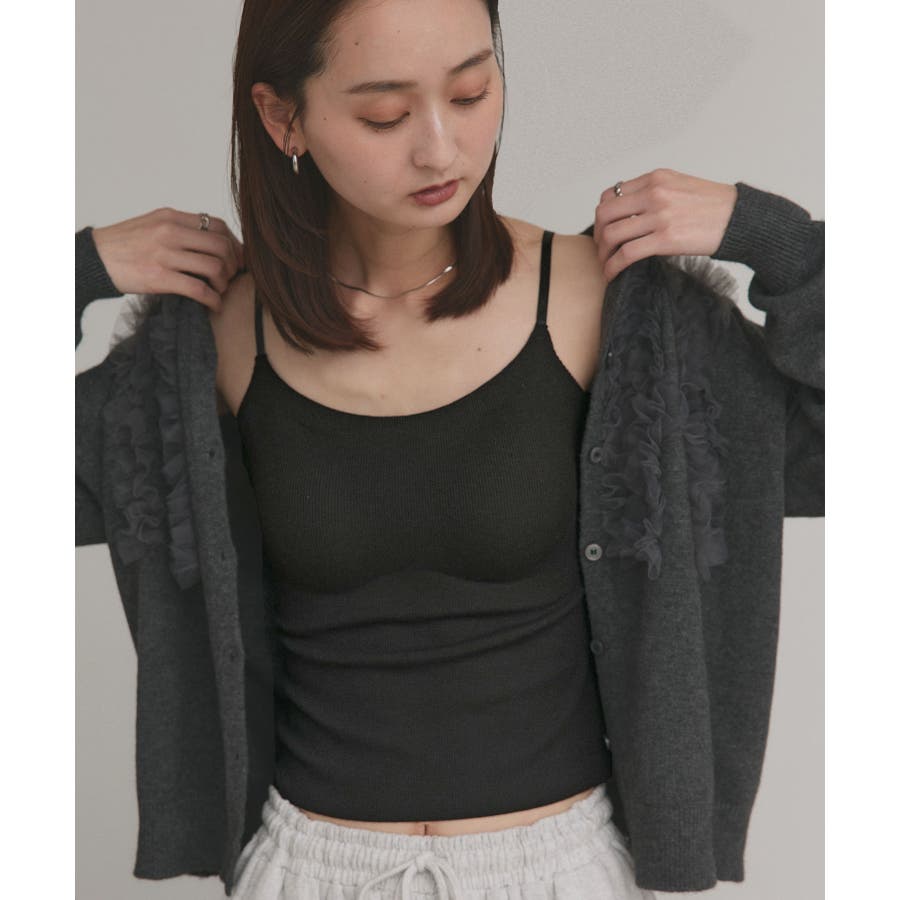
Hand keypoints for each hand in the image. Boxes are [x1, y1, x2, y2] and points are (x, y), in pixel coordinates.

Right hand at [91, 208, 244, 311]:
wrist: (93, 259)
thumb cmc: (124, 245)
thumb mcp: (152, 225)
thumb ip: (180, 228)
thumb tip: (211, 241)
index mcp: (171, 217)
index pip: (217, 226)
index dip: (234, 244)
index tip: (236, 258)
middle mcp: (170, 232)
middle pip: (221, 246)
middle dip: (233, 264)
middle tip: (230, 277)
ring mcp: (165, 254)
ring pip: (214, 267)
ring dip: (224, 283)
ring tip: (219, 291)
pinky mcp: (159, 278)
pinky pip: (199, 289)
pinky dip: (214, 300)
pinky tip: (214, 305)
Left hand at [592, 168, 737, 281]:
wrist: (740, 219)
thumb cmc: (712, 206)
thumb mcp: (679, 186)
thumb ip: (653, 192)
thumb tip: (628, 210)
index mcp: (655, 179)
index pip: (611, 195)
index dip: (602, 216)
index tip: (604, 230)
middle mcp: (654, 193)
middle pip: (605, 214)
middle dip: (597, 235)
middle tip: (601, 250)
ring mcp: (659, 216)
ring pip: (611, 235)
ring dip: (603, 254)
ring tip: (607, 264)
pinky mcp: (665, 239)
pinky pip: (626, 254)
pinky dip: (613, 267)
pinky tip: (612, 275)